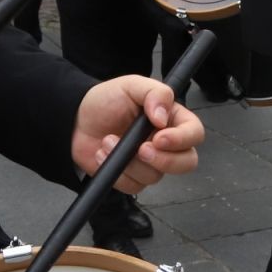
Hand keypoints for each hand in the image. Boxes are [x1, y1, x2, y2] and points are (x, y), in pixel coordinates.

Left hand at [71, 76, 203, 192]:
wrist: (77, 119)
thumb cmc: (107, 100)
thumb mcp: (131, 85)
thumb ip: (154, 93)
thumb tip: (163, 117)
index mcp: (172, 120)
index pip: (194, 134)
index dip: (182, 139)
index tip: (159, 137)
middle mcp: (166, 144)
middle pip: (187, 163)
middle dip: (165, 161)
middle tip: (141, 150)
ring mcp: (150, 163)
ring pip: (155, 176)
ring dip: (128, 161)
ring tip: (108, 140)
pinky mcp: (132, 178)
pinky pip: (133, 186)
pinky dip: (115, 172)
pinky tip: (103, 154)